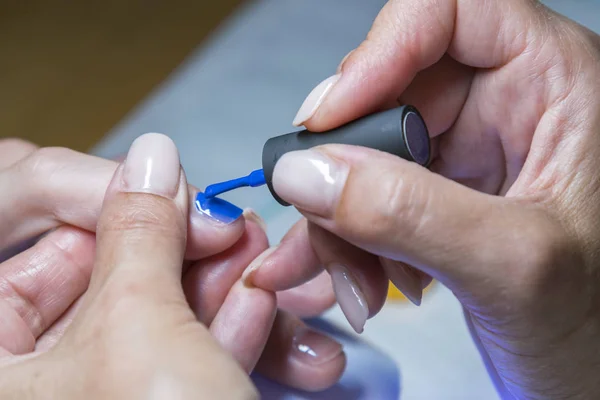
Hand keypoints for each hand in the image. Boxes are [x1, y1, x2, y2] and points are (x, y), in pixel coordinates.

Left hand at [0, 136, 343, 392]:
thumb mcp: (140, 327)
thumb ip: (141, 229)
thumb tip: (151, 155)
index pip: (35, 255)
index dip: (107, 213)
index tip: (168, 189)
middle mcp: (35, 389)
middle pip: (102, 287)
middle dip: (176, 251)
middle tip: (224, 222)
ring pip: (152, 323)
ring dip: (214, 286)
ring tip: (257, 256)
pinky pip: (182, 362)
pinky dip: (224, 329)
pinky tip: (259, 297)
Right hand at [246, 1, 599, 398]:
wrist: (598, 378)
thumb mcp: (515, 267)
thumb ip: (411, 214)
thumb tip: (309, 174)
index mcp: (552, 83)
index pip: (447, 15)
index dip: (380, 55)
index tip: (329, 120)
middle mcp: (502, 107)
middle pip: (386, 94)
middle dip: (345, 169)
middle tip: (326, 222)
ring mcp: (463, 154)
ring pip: (362, 154)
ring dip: (340, 221)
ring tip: (354, 281)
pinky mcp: (437, 196)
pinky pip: (365, 198)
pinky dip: (348, 242)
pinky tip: (363, 283)